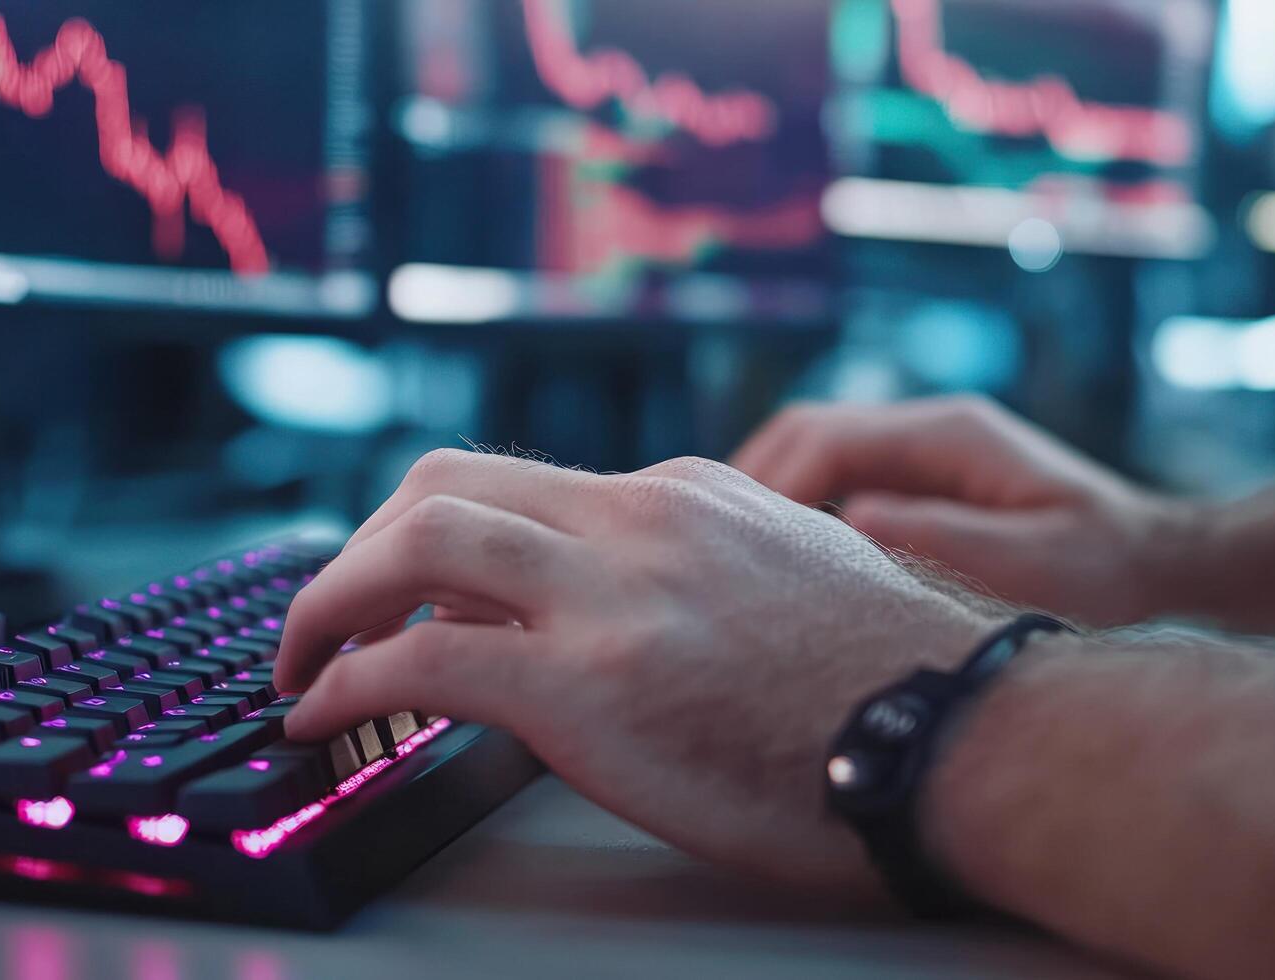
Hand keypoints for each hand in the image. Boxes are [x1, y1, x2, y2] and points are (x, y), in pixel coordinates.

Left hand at [275, 450, 1002, 889]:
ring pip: (412, 539)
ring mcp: (612, 592)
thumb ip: (718, 574)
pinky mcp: (587, 684)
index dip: (444, 543)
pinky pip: (416, 658)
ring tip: (300, 665)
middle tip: (330, 618)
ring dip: (327, 600)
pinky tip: (322, 718)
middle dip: (361, 547)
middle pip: (444, 481)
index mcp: (691, 494)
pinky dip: (344, 682)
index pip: (529, 487)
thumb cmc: (911, 691)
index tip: (410, 595)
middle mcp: (642, 517)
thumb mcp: (808, 582)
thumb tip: (656, 614)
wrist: (974, 738)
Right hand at [731, 396, 1198, 625]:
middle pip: (803, 435)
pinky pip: (836, 486)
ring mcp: (923, 454)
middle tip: (704, 554)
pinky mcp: (923, 484)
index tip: (730, 548)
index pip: (823, 439)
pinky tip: (780, 573)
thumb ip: (942, 536)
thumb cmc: (1108, 572)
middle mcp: (928, 430)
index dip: (766, 488)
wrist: (1164, 566)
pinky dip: (797, 517)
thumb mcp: (1033, 561)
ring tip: (727, 565)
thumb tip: (849, 519)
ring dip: (766, 502)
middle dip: (746, 488)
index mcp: (948, 434)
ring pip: (811, 456)